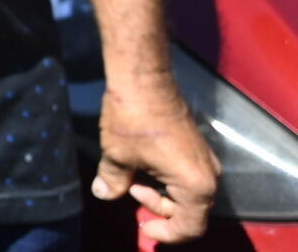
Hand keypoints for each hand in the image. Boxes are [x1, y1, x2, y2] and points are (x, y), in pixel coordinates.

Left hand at [92, 77, 217, 242]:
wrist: (143, 79)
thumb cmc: (134, 118)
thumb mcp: (118, 156)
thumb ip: (113, 182)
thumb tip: (104, 194)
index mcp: (196, 185)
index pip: (190, 226)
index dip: (167, 233)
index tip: (145, 228)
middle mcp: (209, 175)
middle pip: (189, 211)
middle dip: (158, 208)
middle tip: (130, 189)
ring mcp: (205, 160)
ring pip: (186, 193)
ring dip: (159, 192)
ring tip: (132, 174)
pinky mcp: (197, 147)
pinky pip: (185, 176)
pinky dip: (165, 178)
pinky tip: (141, 164)